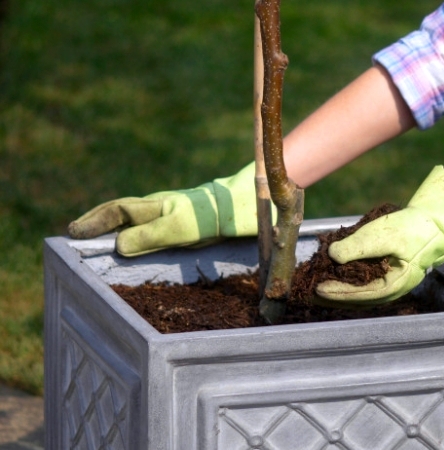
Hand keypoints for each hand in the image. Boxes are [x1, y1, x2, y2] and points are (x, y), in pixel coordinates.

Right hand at [68, 163, 269, 255]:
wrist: (251, 205)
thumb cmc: (218, 215)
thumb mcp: (183, 228)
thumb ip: (152, 236)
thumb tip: (117, 246)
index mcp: (158, 206)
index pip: (118, 210)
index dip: (95, 221)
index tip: (73, 232)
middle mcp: (163, 207)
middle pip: (124, 212)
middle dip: (99, 221)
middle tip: (75, 234)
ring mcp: (177, 214)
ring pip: (139, 219)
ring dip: (116, 228)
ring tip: (100, 241)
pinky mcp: (190, 223)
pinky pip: (156, 228)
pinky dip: (139, 235)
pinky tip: (141, 245)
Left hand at [316, 166, 443, 304]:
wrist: (437, 223)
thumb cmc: (414, 228)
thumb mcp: (384, 234)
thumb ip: (357, 246)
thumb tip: (332, 256)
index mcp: (395, 284)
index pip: (360, 294)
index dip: (336, 293)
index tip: (316, 289)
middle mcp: (394, 288)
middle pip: (358, 298)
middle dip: (334, 297)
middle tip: (310, 294)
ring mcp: (393, 283)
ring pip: (362, 293)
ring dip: (340, 292)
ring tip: (319, 289)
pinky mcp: (391, 274)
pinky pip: (367, 284)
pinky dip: (350, 284)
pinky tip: (337, 278)